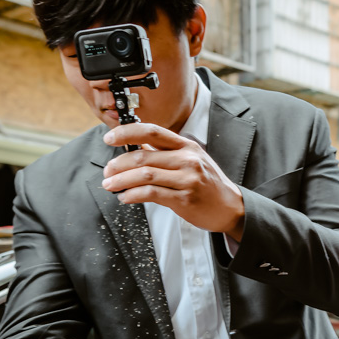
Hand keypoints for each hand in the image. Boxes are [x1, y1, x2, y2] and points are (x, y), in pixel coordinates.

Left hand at [101, 123, 245, 239]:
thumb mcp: (191, 161)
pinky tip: (125, 197)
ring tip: (110, 185)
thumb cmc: (208, 184)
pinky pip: (152, 194)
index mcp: (186, 146)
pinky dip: (133, 195)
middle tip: (107, 172)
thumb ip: (165, 154)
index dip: (127, 132)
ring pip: (145, 175)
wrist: (231, 207)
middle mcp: (187, 159)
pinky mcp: (185, 199)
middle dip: (118, 164)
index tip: (109, 137)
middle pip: (143, 156)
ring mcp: (187, 179)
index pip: (151, 132)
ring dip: (121, 180)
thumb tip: (135, 147)